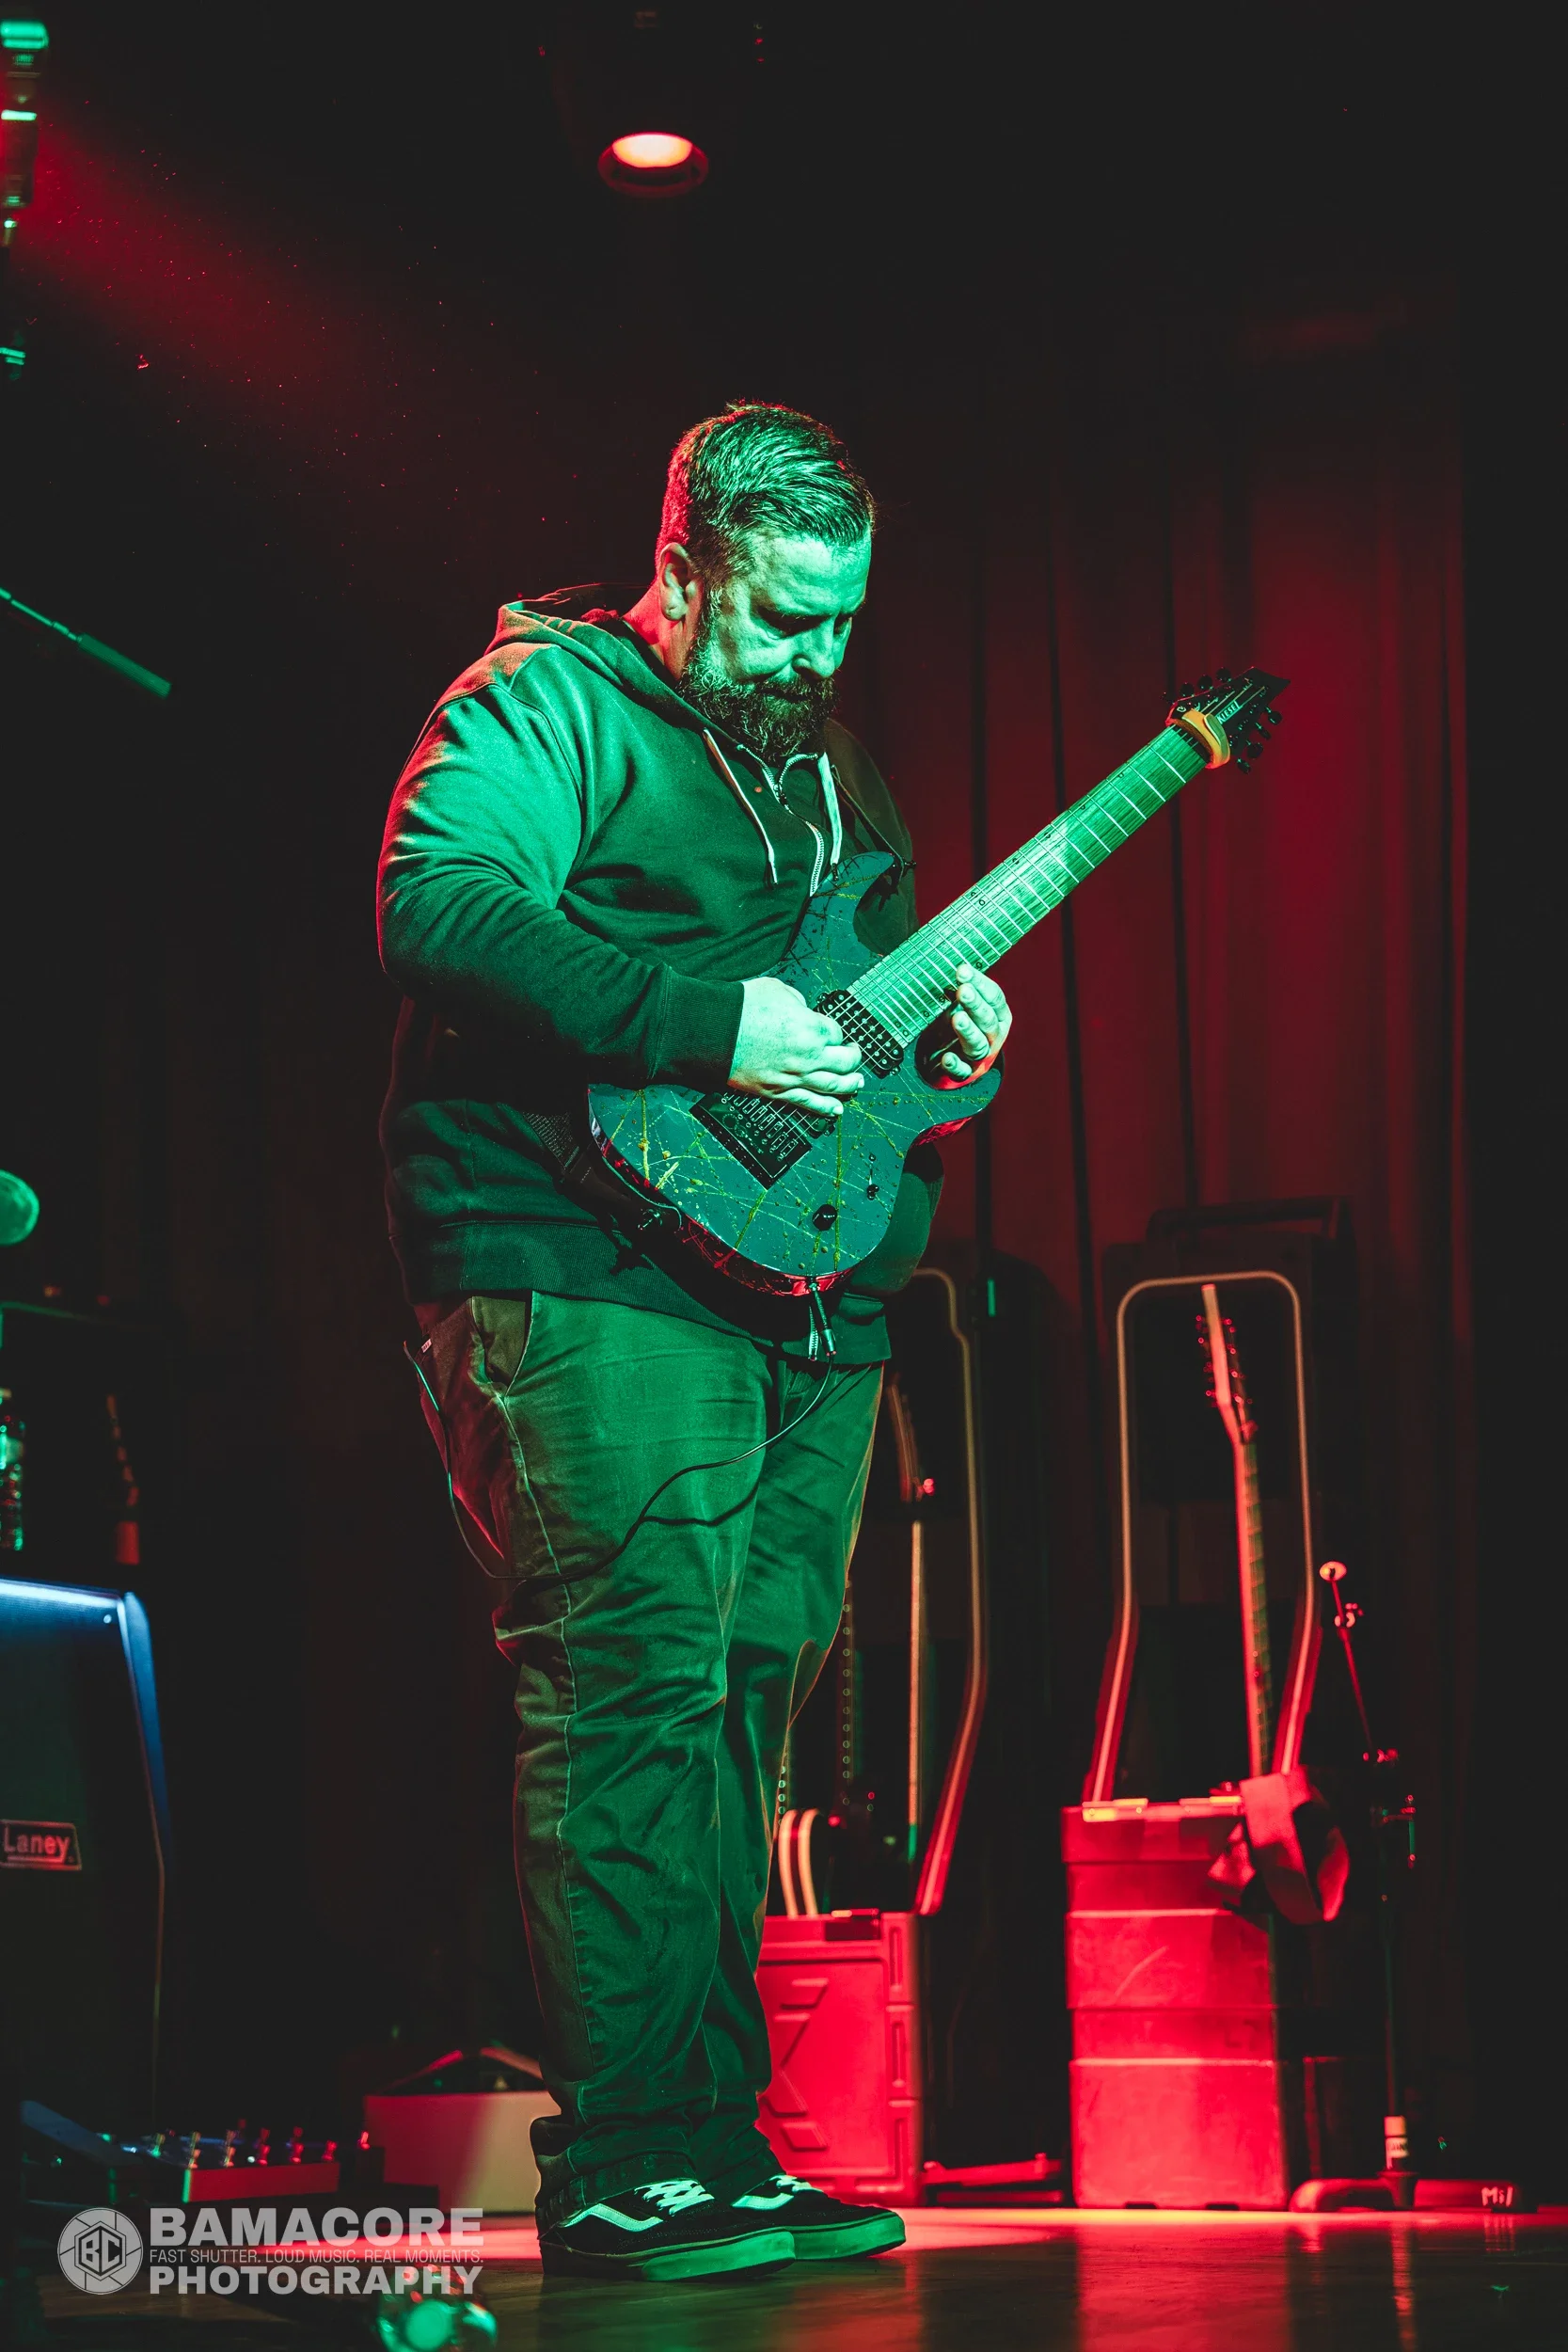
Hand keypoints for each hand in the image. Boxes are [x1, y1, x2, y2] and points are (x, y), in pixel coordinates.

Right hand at [730, 977, 864, 1117]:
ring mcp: (795, 1076)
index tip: (833, 1032)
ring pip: (833, 1086)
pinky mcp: (778, 1091)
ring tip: (857, 1084)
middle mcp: (809, 1056)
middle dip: (853, 1058)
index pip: (837, 1033)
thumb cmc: (742, 1007)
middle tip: (855, 1055)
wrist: (714, 1032)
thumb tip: (803, 1011)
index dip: (836, 1031)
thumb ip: (798, 1002)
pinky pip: (808, 1102)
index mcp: (812, 1028)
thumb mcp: (778, 989)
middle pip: (844, 1063)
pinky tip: (836, 1110)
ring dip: (849, 1085)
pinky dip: (825, 1107)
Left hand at [918, 964, 1011, 1087]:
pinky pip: (962, 1070)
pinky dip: (954, 1064)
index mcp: (998, 1014)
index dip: (980, 983)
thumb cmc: (966, 1021)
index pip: (994, 997)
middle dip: (975, 1005)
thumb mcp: (966, 1003)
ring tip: (957, 1019)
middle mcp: (993, 1035)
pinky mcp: (965, 1071)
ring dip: (968, 1031)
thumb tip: (947, 964)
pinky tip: (945, 1058)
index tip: (962, 970)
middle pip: (987, 1020)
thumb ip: (962, 987)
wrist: (961, 1057)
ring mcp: (980, 1055)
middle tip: (963, 991)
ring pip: (978, 1045)